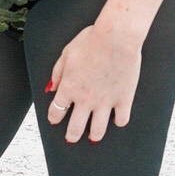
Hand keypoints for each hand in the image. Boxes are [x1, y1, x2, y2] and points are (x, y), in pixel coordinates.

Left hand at [44, 17, 142, 143]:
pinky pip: (121, 120)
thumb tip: (51, 88)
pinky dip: (118, 121)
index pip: (56, 112)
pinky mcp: (123, 100)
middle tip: (71, 138)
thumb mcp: (66, 53)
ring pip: (97, 131)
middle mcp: (85, 99)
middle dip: (71, 136)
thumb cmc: (91, 40)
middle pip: (74, 129)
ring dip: (93, 136)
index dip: (54, 118)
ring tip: (93, 136)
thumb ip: (57, 73)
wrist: (116, 37)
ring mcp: (105, 102)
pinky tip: (116, 118)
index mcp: (69, 88)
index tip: (55, 119)